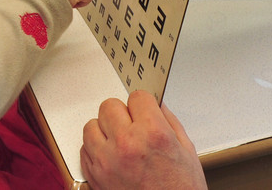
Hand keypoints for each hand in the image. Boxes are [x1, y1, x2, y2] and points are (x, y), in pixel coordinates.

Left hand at [80, 91, 206, 189]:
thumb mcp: (186, 150)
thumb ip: (169, 121)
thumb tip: (157, 105)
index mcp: (153, 134)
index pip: (137, 96)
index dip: (143, 104)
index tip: (145, 111)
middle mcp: (126, 144)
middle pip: (109, 105)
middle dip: (122, 113)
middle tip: (132, 125)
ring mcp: (107, 161)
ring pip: (91, 125)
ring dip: (104, 130)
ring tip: (119, 140)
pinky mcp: (95, 176)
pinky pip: (84, 149)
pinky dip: (95, 149)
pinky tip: (111, 155)